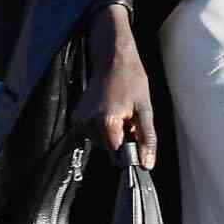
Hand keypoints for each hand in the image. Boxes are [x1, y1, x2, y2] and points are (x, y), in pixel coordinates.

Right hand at [78, 6, 156, 166]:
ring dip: (115, 134)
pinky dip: (105, 128)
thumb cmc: (131, 80)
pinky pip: (94, 133)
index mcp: (106, 122)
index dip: (130, 152)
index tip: (136, 139)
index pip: (117, 156)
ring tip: (122, 112)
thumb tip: (146, 164)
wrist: (112, 59)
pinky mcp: (77, 118)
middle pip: (110, 150)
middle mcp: (88, 123)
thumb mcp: (145, 109)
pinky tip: (111, 111)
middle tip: (130, 119)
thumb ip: (146, 138)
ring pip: (102, 143)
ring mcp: (80, 121)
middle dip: (123, 140)